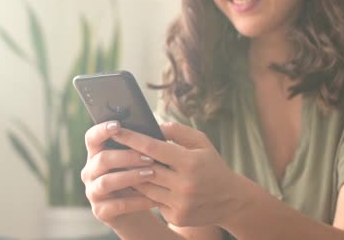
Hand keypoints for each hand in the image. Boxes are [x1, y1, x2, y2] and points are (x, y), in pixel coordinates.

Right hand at [81, 121, 157, 227]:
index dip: (102, 130)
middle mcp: (90, 172)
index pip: (92, 138)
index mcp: (96, 154)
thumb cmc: (137, 179)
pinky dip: (136, 201)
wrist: (136, 211)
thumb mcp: (136, 162)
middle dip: (127, 156)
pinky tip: (153, 199)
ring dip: (130, 176)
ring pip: (107, 182)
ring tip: (151, 174)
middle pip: (102, 159)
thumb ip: (137, 147)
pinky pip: (117, 205)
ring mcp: (93, 192)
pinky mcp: (100, 211)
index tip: (117, 125)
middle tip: (149, 157)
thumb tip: (154, 131)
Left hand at [111, 122, 247, 227]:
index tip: (116, 130)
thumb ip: (178, 132)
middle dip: (128, 158)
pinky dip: (143, 192)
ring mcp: (180, 203)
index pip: (153, 148)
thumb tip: (155, 125)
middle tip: (112, 147)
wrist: (231, 200)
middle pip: (144, 170)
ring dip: (131, 176)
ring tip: (120, 165)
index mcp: (191, 162)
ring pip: (144, 188)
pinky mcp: (176, 216)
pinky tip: (136, 183)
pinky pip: (152, 201)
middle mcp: (185, 184)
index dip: (132, 138)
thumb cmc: (212, 165)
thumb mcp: (202, 143)